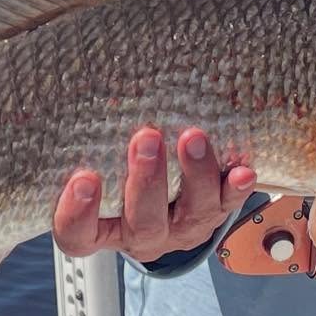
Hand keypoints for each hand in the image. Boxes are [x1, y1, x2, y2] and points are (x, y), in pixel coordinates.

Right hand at [52, 126, 256, 262]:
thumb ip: (86, 142)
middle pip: (141, 221)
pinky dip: (235, 189)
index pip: (77, 233)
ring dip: (194, 175)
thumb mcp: (94, 163)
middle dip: (146, 181)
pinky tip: (243, 171)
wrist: (161, 203)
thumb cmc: (114, 175)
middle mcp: (139, 235)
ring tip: (192, 137)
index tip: (83, 177)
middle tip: (146, 139)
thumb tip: (72, 80)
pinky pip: (227, 206)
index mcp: (99, 228)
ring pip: (190, 215)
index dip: (77, 212)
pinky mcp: (212, 216)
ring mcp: (179, 229)